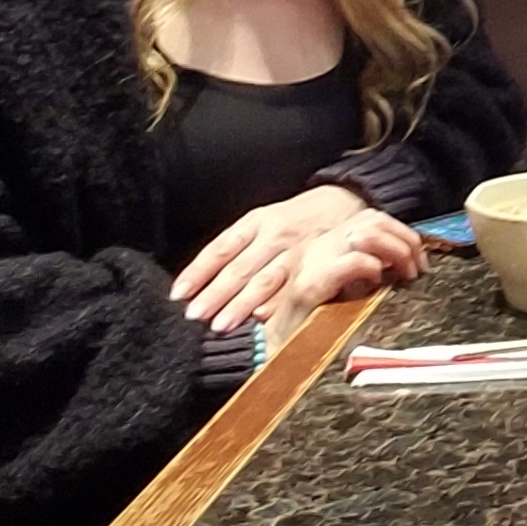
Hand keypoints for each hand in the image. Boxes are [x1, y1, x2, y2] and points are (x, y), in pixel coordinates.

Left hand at [173, 184, 369, 330]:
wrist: (348, 201)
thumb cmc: (296, 220)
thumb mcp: (265, 222)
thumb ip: (238, 248)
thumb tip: (203, 283)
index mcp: (255, 222)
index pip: (220, 248)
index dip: (198, 271)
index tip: (179, 294)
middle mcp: (275, 235)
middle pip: (240, 267)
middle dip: (215, 293)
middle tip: (195, 315)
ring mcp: (298, 250)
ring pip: (266, 279)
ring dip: (242, 303)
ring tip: (222, 324)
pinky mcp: (320, 264)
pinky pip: (296, 286)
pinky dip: (279, 304)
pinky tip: (264, 319)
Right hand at [256, 213, 427, 352]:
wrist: (271, 351)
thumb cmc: (309, 325)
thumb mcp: (342, 289)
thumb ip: (363, 269)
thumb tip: (402, 263)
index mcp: (325, 244)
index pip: (370, 217)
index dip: (401, 232)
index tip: (418, 257)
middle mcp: (317, 246)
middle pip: (373, 219)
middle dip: (405, 240)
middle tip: (418, 268)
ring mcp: (311, 263)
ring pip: (366, 234)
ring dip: (396, 250)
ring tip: (404, 273)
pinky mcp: (308, 285)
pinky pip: (351, 261)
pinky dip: (371, 266)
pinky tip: (377, 280)